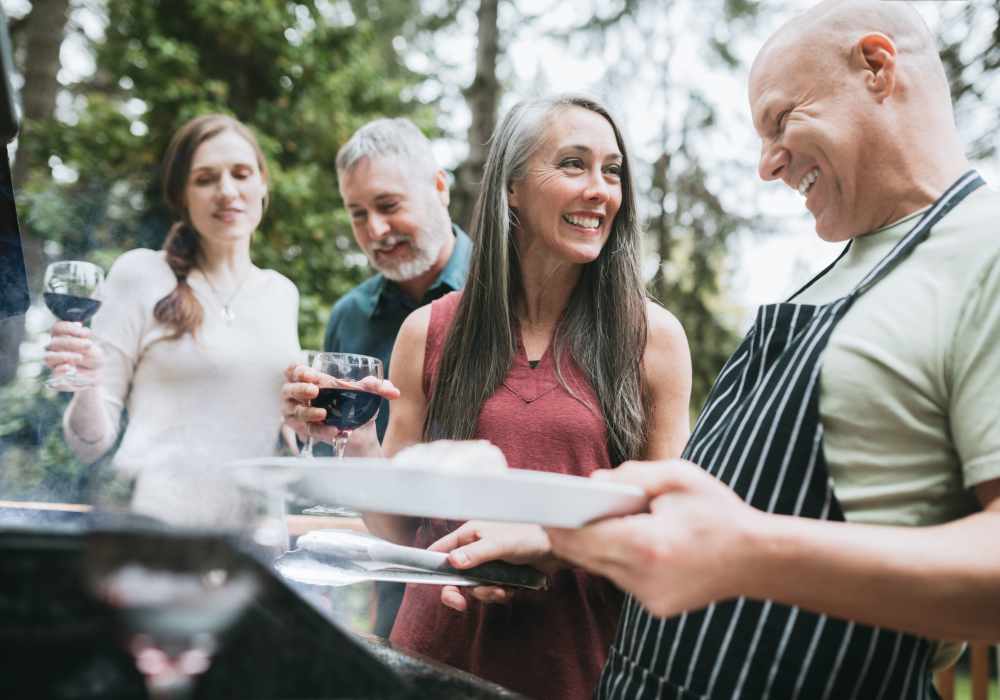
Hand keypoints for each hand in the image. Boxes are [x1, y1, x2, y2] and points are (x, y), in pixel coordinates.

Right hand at [44, 322, 103, 385]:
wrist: (97, 375)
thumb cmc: (94, 358)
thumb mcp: (91, 349)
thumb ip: (81, 342)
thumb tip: (75, 329)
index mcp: (61, 338)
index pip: (57, 328)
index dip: (69, 327)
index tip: (86, 333)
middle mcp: (54, 349)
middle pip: (54, 342)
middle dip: (72, 342)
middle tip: (89, 344)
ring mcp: (54, 362)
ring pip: (49, 357)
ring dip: (65, 356)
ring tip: (80, 357)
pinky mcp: (56, 376)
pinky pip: (53, 372)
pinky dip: (61, 369)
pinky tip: (69, 367)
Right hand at [280, 363, 399, 449]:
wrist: (360, 432)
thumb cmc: (356, 404)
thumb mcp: (366, 393)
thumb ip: (377, 387)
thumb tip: (393, 390)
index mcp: (308, 379)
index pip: (292, 371)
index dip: (297, 370)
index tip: (311, 374)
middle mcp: (298, 395)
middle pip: (288, 389)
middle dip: (299, 389)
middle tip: (314, 390)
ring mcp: (298, 414)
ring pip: (294, 412)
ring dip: (307, 412)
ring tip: (323, 413)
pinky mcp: (304, 431)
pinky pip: (308, 431)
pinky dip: (321, 431)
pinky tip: (334, 431)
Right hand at [428, 521, 557, 611]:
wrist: (557, 548)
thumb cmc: (529, 536)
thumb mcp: (500, 544)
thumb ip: (476, 554)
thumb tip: (453, 563)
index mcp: (469, 534)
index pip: (440, 551)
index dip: (428, 567)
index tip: (417, 584)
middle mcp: (475, 549)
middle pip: (454, 576)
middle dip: (458, 591)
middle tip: (460, 604)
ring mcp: (487, 563)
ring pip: (474, 587)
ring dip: (487, 593)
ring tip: (504, 588)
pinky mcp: (501, 576)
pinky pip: (490, 592)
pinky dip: (500, 594)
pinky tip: (513, 588)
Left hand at [546, 459, 761, 618]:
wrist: (758, 559)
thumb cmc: (719, 511)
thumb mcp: (679, 476)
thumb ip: (632, 473)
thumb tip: (593, 482)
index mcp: (647, 545)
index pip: (584, 538)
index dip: (559, 523)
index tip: (542, 509)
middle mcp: (643, 578)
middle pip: (586, 556)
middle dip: (571, 533)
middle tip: (554, 511)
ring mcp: (650, 598)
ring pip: (603, 568)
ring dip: (597, 546)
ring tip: (592, 520)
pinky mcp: (657, 607)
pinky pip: (623, 578)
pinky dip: (621, 559)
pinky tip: (629, 540)